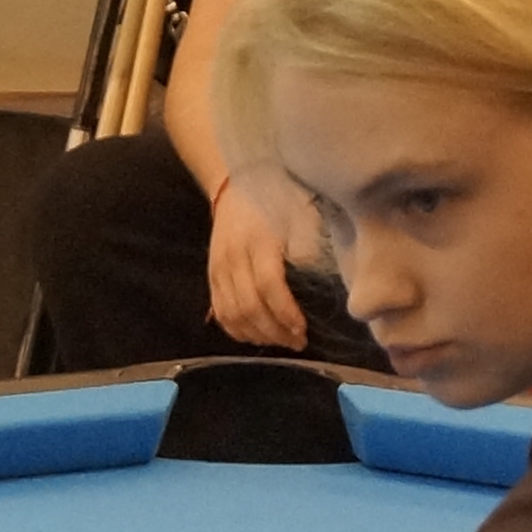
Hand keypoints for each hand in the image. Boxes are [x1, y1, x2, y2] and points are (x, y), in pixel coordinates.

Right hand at [201, 173, 310, 349]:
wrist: (233, 188)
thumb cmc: (274, 200)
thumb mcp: (298, 214)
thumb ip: (308, 246)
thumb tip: (320, 279)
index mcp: (258, 241)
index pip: (269, 286)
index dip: (285, 313)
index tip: (303, 329)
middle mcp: (234, 257)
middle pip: (249, 306)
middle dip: (275, 331)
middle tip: (298, 342)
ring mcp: (218, 268)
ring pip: (232, 314)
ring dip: (257, 335)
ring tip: (280, 341)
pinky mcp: (211, 276)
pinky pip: (220, 311)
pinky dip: (236, 330)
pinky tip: (256, 337)